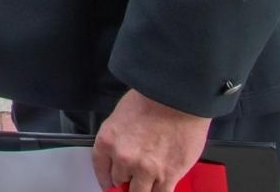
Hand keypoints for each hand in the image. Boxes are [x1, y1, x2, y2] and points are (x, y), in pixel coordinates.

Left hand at [91, 89, 209, 191]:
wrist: (178, 98)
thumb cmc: (152, 99)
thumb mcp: (122, 115)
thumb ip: (120, 138)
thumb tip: (123, 153)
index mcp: (107, 141)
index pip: (101, 169)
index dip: (107, 179)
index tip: (111, 183)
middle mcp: (123, 158)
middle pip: (120, 181)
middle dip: (128, 179)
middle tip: (135, 177)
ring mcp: (145, 170)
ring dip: (144, 188)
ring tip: (150, 182)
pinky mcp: (168, 176)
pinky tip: (162, 187)